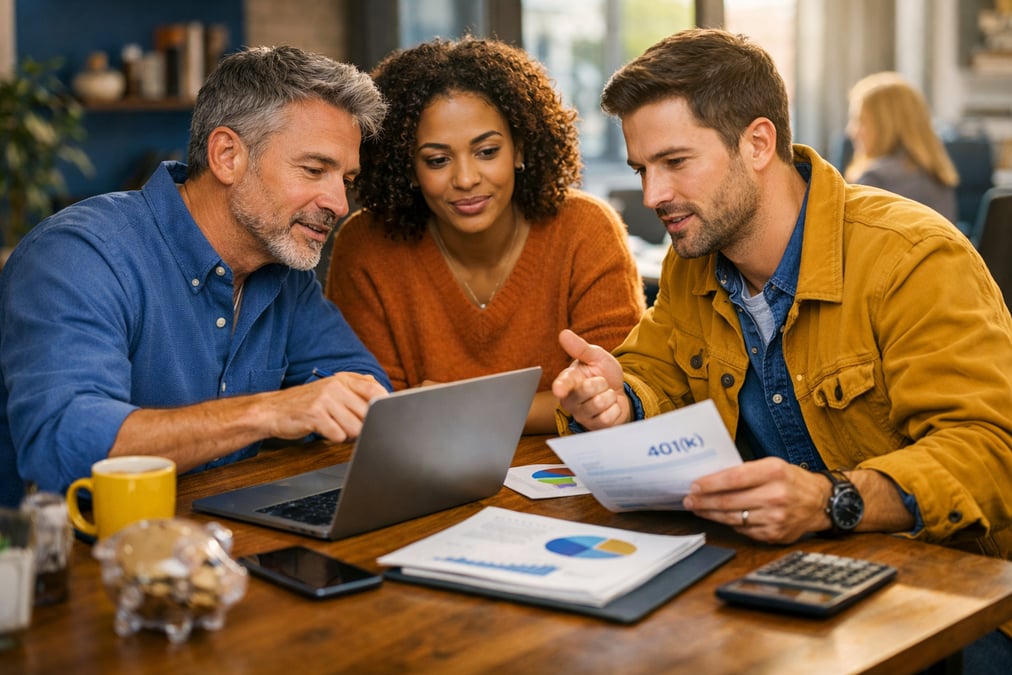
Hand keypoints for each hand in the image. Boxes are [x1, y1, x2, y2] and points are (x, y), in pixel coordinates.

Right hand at [269, 372, 388, 442]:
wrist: (272, 410)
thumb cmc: (306, 404)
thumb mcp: (332, 389)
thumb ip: (357, 388)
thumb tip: (384, 393)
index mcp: (343, 379)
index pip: (376, 391)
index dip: (383, 407)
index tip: (381, 417)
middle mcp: (336, 386)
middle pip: (367, 414)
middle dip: (362, 426)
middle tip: (349, 427)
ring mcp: (325, 400)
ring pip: (355, 427)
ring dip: (348, 434)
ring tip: (335, 428)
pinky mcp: (315, 415)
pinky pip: (339, 435)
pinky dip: (334, 438)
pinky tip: (324, 432)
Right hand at [551, 329, 629, 429]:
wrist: (620, 391)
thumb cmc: (603, 373)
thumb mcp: (596, 357)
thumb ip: (580, 348)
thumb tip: (563, 334)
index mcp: (567, 381)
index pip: (562, 384)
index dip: (561, 387)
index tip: (559, 389)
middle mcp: (570, 400)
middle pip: (586, 390)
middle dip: (601, 382)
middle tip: (600, 382)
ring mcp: (581, 415)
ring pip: (599, 403)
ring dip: (609, 395)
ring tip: (605, 394)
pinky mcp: (595, 426)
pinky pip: (608, 417)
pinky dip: (615, 408)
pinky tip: (610, 407)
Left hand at [681, 457, 830, 543]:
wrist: (820, 502)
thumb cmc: (791, 480)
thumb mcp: (772, 465)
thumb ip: (745, 471)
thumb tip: (711, 479)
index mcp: (773, 472)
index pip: (733, 479)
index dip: (710, 484)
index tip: (694, 486)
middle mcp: (776, 495)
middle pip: (729, 501)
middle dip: (704, 501)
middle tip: (689, 500)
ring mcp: (776, 518)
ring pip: (733, 518)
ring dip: (711, 514)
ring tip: (698, 509)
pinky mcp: (775, 535)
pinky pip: (744, 530)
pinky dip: (730, 524)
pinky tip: (720, 518)